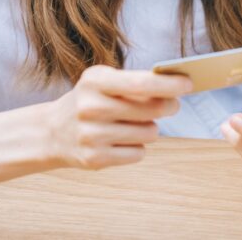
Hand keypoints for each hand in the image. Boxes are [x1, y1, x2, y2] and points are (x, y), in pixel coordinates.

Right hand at [47, 65, 192, 169]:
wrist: (53, 131)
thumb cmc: (90, 100)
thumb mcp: (103, 82)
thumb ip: (135, 82)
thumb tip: (176, 88)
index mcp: (94, 81)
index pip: (141, 83)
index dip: (169, 84)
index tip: (188, 84)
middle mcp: (91, 107)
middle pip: (152, 110)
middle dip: (168, 106)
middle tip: (171, 105)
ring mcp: (91, 135)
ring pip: (150, 134)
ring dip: (150, 128)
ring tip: (135, 123)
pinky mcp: (95, 159)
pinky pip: (139, 154)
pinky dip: (138, 147)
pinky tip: (122, 140)